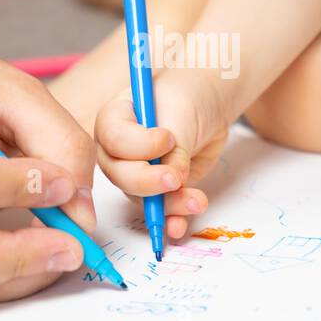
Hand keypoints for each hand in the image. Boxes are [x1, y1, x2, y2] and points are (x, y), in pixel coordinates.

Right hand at [94, 67, 230, 241]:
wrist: (207, 103)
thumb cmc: (187, 95)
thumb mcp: (180, 112)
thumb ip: (175, 146)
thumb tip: (173, 180)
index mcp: (113, 119)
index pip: (113, 139)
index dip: (139, 146)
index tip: (168, 139)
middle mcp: (117, 149)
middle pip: (121, 174)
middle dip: (148, 182)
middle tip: (175, 179)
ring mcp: (135, 171)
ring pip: (141, 197)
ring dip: (168, 205)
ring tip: (196, 200)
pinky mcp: (156, 190)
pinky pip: (158, 210)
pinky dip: (170, 220)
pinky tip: (180, 225)